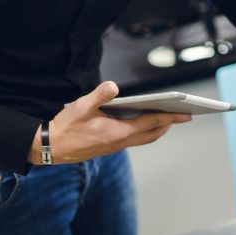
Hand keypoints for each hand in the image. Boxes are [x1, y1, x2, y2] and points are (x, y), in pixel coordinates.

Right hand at [27, 81, 191, 164]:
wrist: (50, 148)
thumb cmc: (65, 127)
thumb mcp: (80, 107)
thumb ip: (98, 95)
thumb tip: (113, 86)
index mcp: (118, 132)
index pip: (151, 123)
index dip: (170, 117)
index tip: (185, 114)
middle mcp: (120, 141)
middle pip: (152, 133)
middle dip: (169, 124)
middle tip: (185, 116)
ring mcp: (115, 146)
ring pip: (144, 138)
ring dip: (158, 128)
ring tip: (169, 118)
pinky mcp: (110, 146)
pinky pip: (135, 139)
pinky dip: (145, 131)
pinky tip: (145, 121)